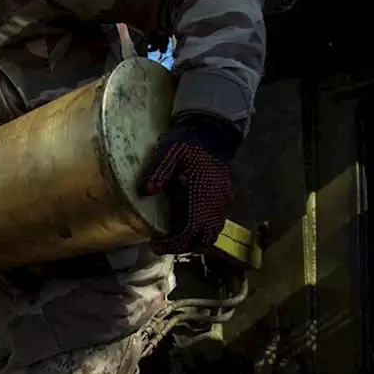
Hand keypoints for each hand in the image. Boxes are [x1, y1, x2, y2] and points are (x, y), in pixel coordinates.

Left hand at [138, 115, 239, 254]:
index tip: (156, 244)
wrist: (214, 128)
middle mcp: (215, 204)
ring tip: (176, 232)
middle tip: (166, 242)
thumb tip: (146, 191)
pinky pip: (216, 221)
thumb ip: (157, 172)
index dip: (172, 244)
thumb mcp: (168, 152)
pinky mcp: (226, 196)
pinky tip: (188, 217)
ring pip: (212, 232)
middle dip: (184, 245)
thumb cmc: (188, 141)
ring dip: (195, 237)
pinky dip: (203, 226)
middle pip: (203, 239)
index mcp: (201, 197)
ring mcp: (223, 201)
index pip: (189, 233)